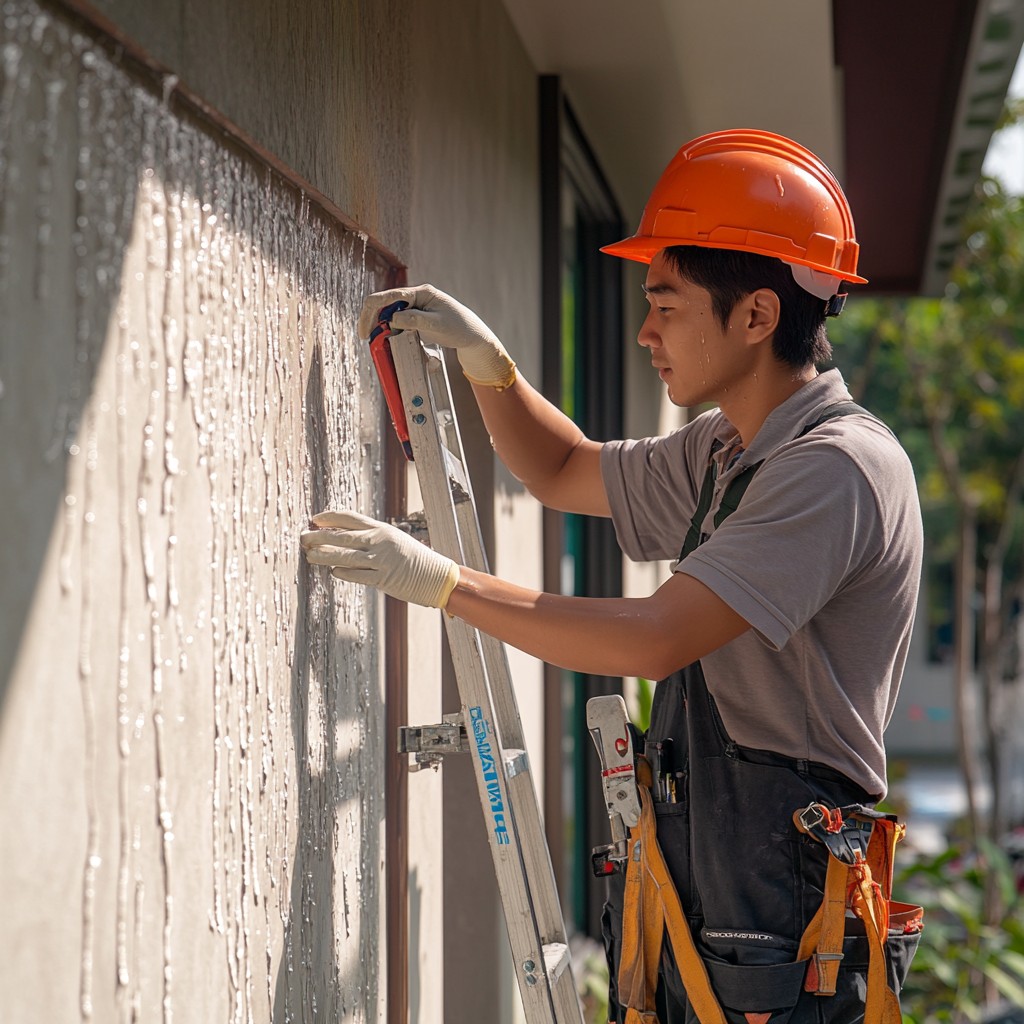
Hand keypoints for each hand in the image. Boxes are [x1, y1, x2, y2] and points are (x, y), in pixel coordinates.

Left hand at [301, 509, 459, 608]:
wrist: (438, 576)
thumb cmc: (414, 559)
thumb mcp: (394, 541)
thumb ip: (371, 539)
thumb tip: (341, 539)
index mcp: (382, 529)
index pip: (350, 518)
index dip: (329, 517)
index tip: (313, 520)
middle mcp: (380, 541)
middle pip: (342, 536)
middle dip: (319, 537)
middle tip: (302, 538)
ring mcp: (382, 560)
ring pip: (345, 556)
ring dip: (324, 556)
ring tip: (309, 556)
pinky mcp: (384, 578)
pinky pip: (357, 575)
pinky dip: (343, 573)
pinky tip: (332, 572)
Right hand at [357, 285, 515, 388]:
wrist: (473, 336)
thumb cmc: (459, 328)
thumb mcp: (438, 326)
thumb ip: (416, 321)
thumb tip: (392, 319)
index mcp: (421, 292)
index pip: (388, 296)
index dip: (371, 312)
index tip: (365, 331)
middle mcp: (416, 296)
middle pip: (384, 303)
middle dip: (372, 319)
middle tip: (366, 338)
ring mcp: (415, 306)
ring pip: (389, 312)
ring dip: (381, 325)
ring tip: (377, 341)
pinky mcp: (416, 316)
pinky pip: (397, 320)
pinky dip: (390, 330)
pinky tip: (388, 340)